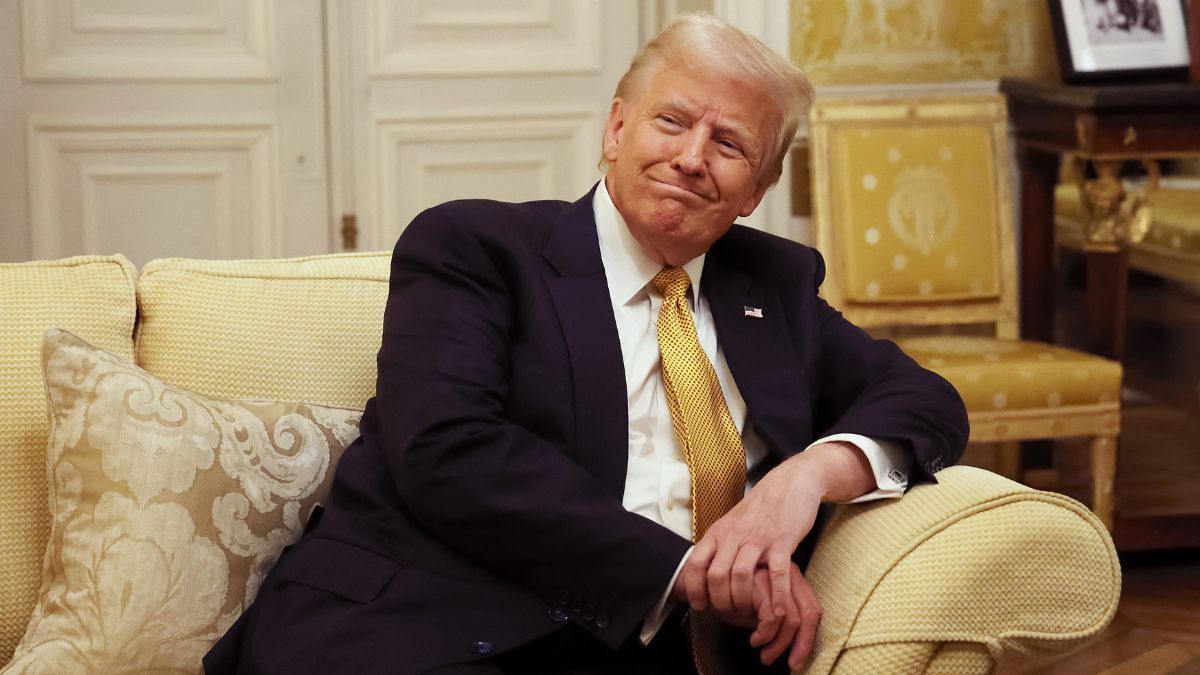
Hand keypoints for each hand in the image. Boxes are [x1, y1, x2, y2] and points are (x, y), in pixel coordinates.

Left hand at [679, 441, 872, 618]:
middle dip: (719, 601)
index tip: (700, 605)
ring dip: (742, 600)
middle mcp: (734, 535)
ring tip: (748, 612)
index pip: (696, 563)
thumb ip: (719, 544)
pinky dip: (776, 596)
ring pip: (740, 576)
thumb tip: (704, 571)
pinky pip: (777, 574)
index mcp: (719, 532)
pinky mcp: (782, 542)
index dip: (694, 588)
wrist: (790, 483)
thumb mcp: (731, 522)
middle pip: (716, 575)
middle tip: (727, 613)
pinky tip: (776, 611)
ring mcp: (758, 539)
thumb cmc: (761, 508)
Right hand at [688, 563, 820, 667]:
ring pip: (791, 619)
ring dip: (777, 644)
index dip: (808, 639)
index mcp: (791, 579)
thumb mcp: (758, 610)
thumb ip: (776, 619)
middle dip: (801, 645)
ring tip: (762, 652)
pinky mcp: (759, 582)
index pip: (812, 609)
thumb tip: (795, 646)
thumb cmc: (731, 597)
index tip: (796, 661)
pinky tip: (754, 640)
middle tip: (787, 663)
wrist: (702, 581)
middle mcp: (787, 574)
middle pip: (809, 613)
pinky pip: (772, 618)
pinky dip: (765, 635)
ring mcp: (773, 576)